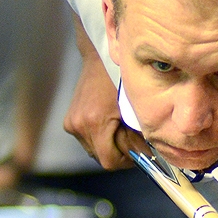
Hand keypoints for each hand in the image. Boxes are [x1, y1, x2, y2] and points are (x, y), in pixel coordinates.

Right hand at [64, 16, 135, 169]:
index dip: (127, 160)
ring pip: (95, 150)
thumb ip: (139, 135)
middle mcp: (78, 126)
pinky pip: (88, 140)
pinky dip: (101, 137)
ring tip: (122, 128)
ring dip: (110, 146)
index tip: (139, 151)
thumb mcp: (134, 107)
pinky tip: (110, 123)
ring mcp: (72, 124)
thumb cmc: (120, 77)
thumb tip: (148, 155)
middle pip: (102, 157)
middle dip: (120, 152)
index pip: (110, 161)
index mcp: (94, 122)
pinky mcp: (69, 121)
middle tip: (134, 138)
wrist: (99, 56)